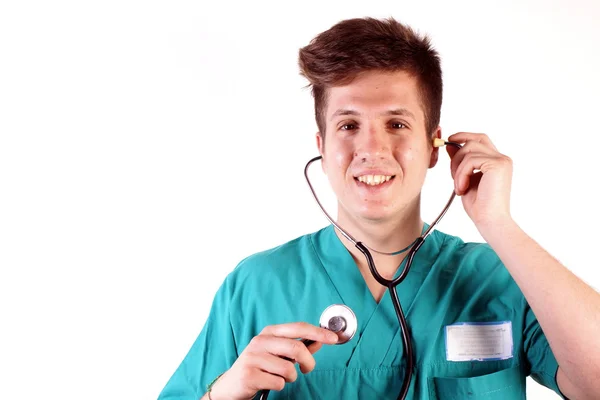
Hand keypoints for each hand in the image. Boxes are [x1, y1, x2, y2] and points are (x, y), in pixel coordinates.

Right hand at [209, 322, 338, 399]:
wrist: (230, 385)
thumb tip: (320, 340)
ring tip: (279, 377)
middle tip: (307, 369)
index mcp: (269, 332)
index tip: (334, 338)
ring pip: (289, 369)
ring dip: (290, 377)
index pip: (298, 327)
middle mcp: (260, 341)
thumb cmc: (259, 367)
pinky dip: (279, 386)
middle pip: (296, 348)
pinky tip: (268, 383)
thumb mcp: (278, 354)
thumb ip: (299, 347)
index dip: (318, 332)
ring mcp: (253, 357)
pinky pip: (278, 382)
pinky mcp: (249, 374)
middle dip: (308, 362)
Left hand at [446, 132, 513, 229]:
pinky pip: (470, 160)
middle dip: (457, 155)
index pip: (480, 139)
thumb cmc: (479, 206)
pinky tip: (462, 188)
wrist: (490, 221)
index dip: (464, 136)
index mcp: (496, 162)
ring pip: (469, 149)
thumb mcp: (464, 179)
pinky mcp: (497, 165)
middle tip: (453, 176)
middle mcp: (502, 158)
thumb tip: (450, 145)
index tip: (450, 139)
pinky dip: (461, 174)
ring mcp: (501, 160)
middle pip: (473, 141)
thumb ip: (460, 162)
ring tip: (459, 187)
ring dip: (457, 168)